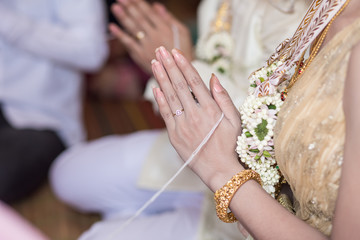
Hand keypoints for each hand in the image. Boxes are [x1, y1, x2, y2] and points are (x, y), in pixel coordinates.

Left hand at [109, 0, 192, 73]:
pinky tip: (112, 27)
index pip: (149, 13)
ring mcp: (146, 46)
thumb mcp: (182, 32)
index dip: (140, 4)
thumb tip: (156, 5)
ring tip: (115, 7)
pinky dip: (120, 35)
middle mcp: (154, 36)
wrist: (179, 73)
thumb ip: (169, 19)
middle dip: (129, 7)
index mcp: (165, 29)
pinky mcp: (140, 55)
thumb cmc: (183, 50)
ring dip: (123, 17)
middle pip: (139, 19)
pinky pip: (128, 43)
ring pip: (133, 29)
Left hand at [152, 46, 243, 190]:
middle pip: (179, 85)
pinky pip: (165, 114)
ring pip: (170, 97)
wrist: (219, 170)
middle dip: (169, 65)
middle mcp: (195, 114)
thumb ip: (223, 98)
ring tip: (154, 62)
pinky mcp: (175, 135)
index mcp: (211, 109)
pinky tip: (155, 86)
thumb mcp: (235, 120)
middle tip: (160, 50)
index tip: (176, 52)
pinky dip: (160, 100)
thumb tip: (212, 77)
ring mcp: (183, 125)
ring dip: (161, 78)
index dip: (184, 65)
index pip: (194, 82)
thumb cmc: (230, 144)